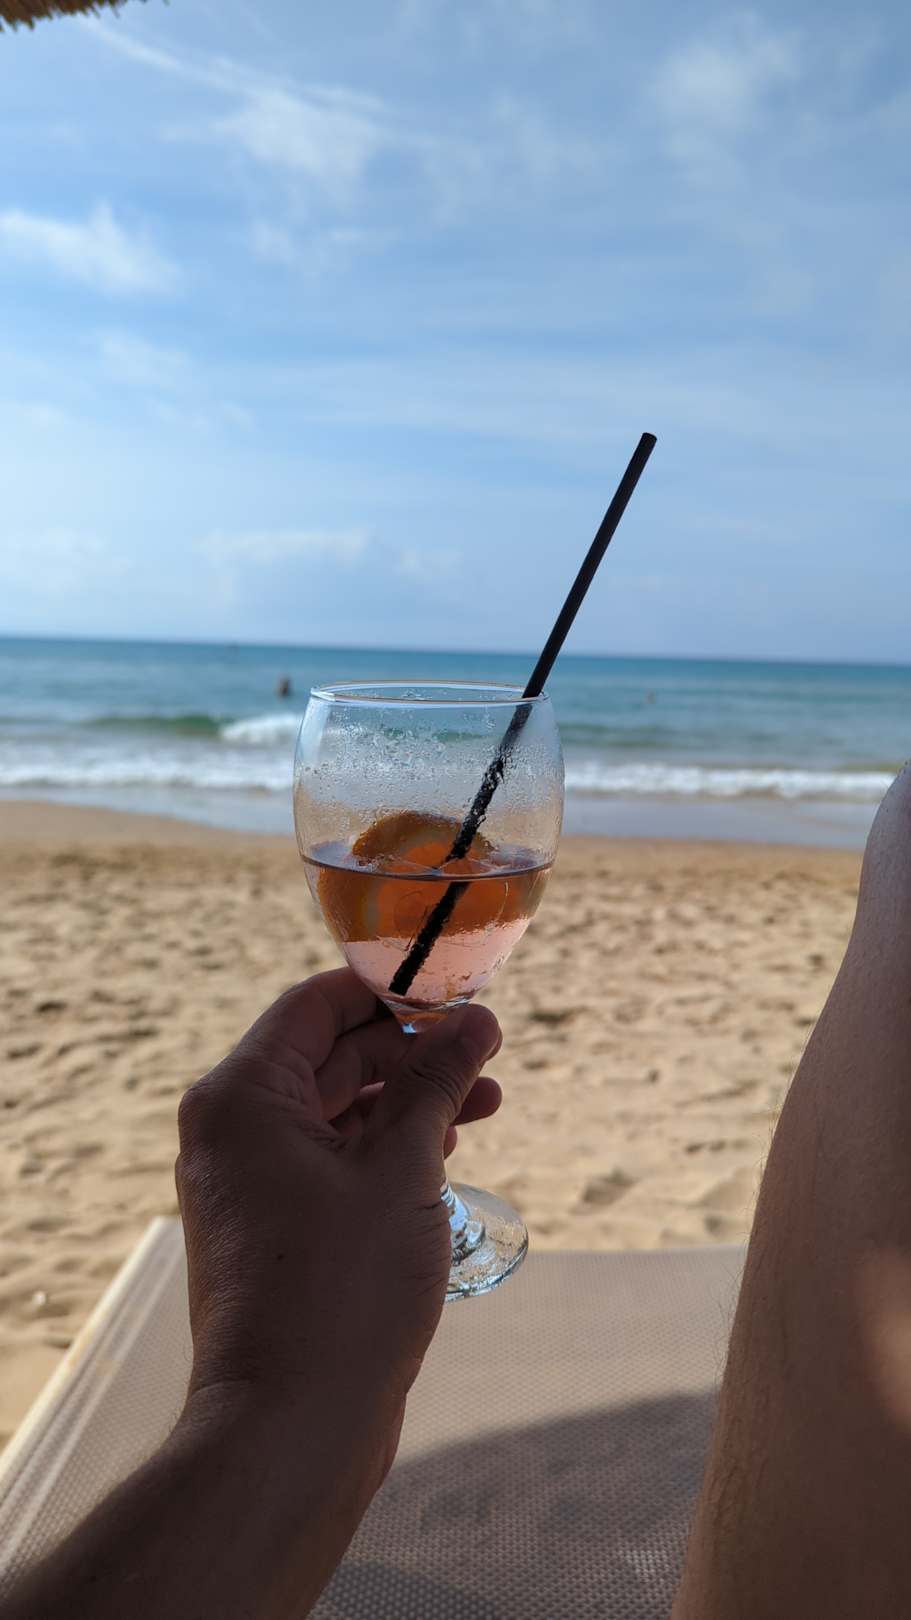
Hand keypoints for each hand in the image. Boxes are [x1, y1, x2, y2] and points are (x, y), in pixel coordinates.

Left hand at [176, 969, 500, 1485]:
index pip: (317, 1004)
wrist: (289, 1427)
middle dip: (413, 1050)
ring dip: (410, 1101)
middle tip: (489, 1050)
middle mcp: (234, 1129)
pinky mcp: (274, 1227)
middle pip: (330, 1055)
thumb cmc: (342, 1288)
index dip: (391, 990)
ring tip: (487, 1102)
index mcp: (243, 1095)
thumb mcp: (402, 1168)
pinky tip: (446, 1152)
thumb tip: (476, 1020)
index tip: (459, 990)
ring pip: (338, 1111)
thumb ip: (436, 1083)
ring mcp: (249, 1181)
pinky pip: (332, 1161)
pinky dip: (386, 1149)